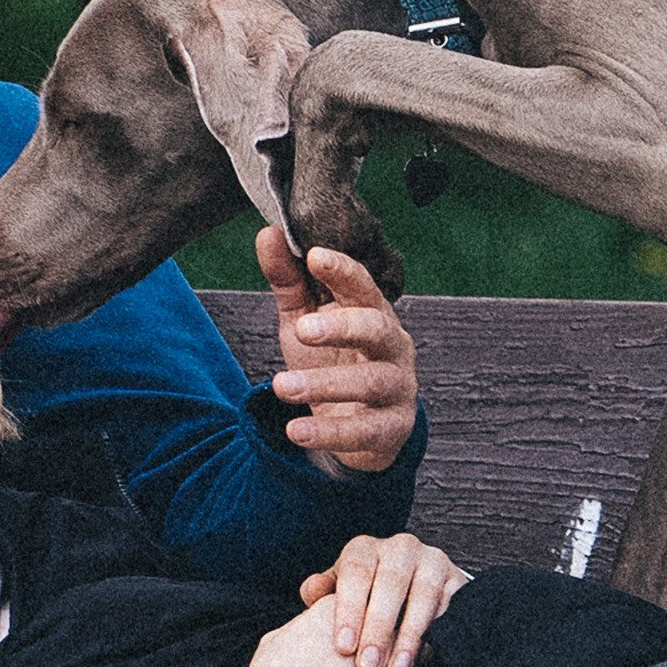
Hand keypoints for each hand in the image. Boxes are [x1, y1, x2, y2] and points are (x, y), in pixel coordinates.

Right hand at [216, 595, 413, 666]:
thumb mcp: (280, 637)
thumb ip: (310, 623)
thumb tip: (323, 623)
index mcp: (335, 606)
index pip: (366, 590)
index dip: (364, 603)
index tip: (361, 615)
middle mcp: (365, 627)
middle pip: (395, 608)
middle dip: (390, 617)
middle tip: (384, 630)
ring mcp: (383, 660)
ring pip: (414, 635)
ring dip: (408, 641)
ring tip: (395, 652)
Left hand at [257, 225, 417, 472]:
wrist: (357, 425)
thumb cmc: (332, 360)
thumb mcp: (303, 320)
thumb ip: (289, 281)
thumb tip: (267, 233)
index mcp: (372, 312)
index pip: (362, 286)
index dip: (342, 270)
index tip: (314, 256)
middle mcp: (392, 345)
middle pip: (376, 329)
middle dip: (341, 327)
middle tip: (301, 329)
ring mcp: (398, 387)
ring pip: (371, 382)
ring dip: (325, 385)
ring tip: (283, 386)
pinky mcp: (392, 428)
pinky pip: (364, 431)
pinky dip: (329, 432)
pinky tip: (295, 431)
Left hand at [300, 532, 469, 666]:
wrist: (408, 593)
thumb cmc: (363, 599)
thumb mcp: (339, 592)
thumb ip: (322, 592)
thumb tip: (311, 592)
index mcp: (365, 549)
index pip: (355, 572)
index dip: (349, 610)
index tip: (343, 647)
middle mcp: (400, 548)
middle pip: (390, 583)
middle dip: (378, 628)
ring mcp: (432, 561)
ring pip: (424, 594)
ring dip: (410, 635)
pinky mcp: (458, 579)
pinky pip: (453, 604)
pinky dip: (440, 631)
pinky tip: (427, 657)